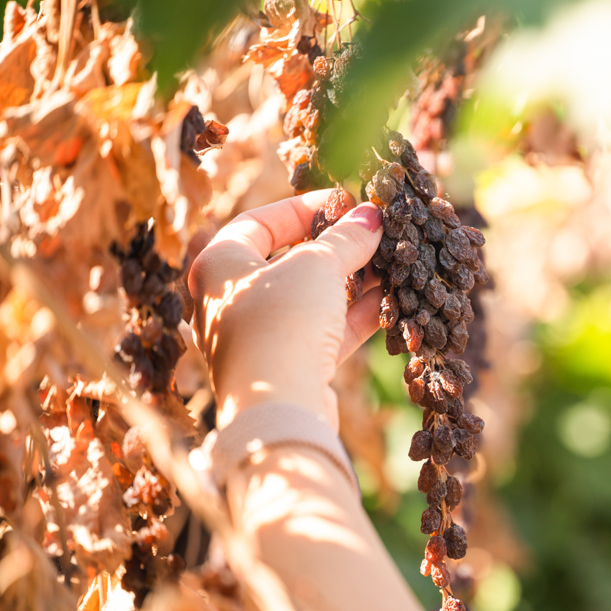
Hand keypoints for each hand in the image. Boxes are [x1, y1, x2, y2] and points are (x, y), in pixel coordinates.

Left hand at [187, 190, 382, 429]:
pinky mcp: (288, 369)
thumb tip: (372, 216)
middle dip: (337, 248)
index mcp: (218, 265)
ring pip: (311, 300)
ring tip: (391, 264)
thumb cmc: (283, 320)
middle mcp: (230, 301)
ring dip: (353, 281)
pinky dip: (353, 315)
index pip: (259, 222)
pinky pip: (324, 332)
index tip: (345, 202)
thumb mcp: (319, 265)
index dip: (304, 208)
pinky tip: (391, 300)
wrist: (278, 408)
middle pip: (289, 262)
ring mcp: (260, 338)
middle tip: (373, 234)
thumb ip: (347, 238)